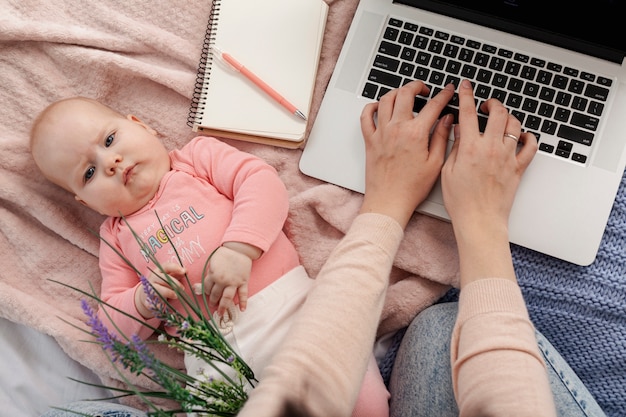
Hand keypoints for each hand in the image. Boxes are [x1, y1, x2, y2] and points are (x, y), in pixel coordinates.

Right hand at [135, 262, 185, 318]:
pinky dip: (157, 304)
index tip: (184, 272)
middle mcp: (152, 278)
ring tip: (176, 296)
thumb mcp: (169, 277)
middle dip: (174, 283)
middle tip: (182, 288)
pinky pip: (151, 301)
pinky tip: (161, 305)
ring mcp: (149, 288)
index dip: (175, 268)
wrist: (147, 295)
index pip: (166, 266)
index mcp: (158, 270)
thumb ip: (177, 274)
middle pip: (163, 278)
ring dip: (168, 292)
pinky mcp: (147, 299)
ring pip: (158, 289)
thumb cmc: (162, 284)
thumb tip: (186, 271)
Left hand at [196, 244, 257, 315]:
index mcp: (213, 274)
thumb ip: (210, 272)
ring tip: (221, 313)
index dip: (206, 291)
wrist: (239, 248)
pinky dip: (243, 302)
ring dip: (223, 306)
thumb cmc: (225, 253)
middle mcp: (222, 281)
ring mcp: (234, 282)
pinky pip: (243, 294)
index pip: (207, 287)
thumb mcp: (213, 262)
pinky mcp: (243, 282)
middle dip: (213, 301)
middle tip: (212, 305)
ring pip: (227, 298)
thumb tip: (205, 282)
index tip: (208, 294)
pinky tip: (242, 309)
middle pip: (215, 294)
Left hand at [359, 80, 454, 227]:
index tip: (448, 91)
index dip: (444, 95)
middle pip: (406, 93)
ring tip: (405, 94)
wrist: (388, 201)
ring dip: (397, 92)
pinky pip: (366, 116)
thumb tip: (447, 120)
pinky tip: (380, 107)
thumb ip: (441, 137)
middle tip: (425, 89)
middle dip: (417, 86)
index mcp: (416, 134)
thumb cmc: (411, 188)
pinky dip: (373, 106)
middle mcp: (396, 129)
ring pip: (385, 99)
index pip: (433, 105)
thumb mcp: (435, 163)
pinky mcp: (370, 140)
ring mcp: (381, 133)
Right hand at [441, 79, 536, 283]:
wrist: (480, 221)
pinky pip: (531, 146)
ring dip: (508, 117)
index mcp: (470, 148)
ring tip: (500, 119)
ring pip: (515, 125)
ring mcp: (508, 157)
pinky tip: (521, 136)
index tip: (465, 87)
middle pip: (498, 113)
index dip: (466, 95)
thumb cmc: (461, 201)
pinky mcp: (518, 168)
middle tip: (485, 105)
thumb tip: (458, 129)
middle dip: (491, 103)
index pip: (468, 113)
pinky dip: (528, 137)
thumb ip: (455, 146)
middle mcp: (492, 148)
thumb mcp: (447, 171)